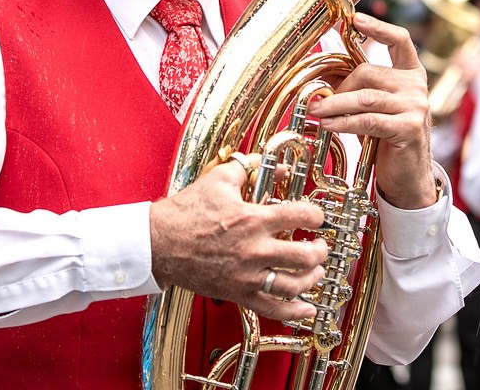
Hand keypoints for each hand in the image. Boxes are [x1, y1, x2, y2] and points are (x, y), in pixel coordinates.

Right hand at [150, 155, 327, 321]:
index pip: (300, 216)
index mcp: (251, 219)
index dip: (316, 215)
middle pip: (304, 256)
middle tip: (320, 245)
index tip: (317, 216)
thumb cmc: (186, 212)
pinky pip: (272, 308)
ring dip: (313, 278)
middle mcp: (253, 250)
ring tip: (316, 271)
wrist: (159, 242)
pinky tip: (307, 308)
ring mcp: (246, 275)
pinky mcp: (237, 293)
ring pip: (294, 284)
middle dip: (320, 250)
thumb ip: (250, 167)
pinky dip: (294, 311)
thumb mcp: (219, 179)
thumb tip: (279, 167)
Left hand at [310, 13, 437, 209]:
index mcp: (410, 74)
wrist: (407, 176)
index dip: (378, 28)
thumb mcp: (370, 107)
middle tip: (317, 101)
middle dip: (338, 87)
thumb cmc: (385, 139)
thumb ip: (353, 87)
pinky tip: (327, 125)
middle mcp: (417, 86)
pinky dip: (343, 122)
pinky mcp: (409, 127)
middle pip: (368, 72)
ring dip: (334, 104)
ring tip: (315, 111)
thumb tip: (321, 71)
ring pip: (365, 97)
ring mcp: (416, 106)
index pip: (400, 41)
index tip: (355, 18)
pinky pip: (368, 120)